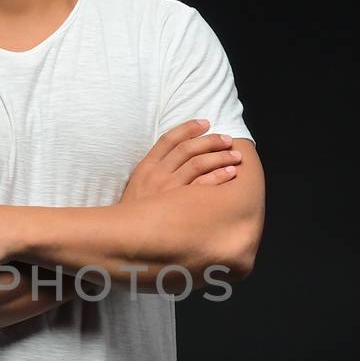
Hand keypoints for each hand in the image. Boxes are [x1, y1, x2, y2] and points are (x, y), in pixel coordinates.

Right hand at [119, 119, 241, 204]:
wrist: (124, 237)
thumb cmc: (135, 211)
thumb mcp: (138, 185)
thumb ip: (155, 169)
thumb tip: (178, 155)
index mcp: (146, 166)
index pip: (169, 139)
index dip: (188, 128)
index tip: (205, 123)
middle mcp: (157, 175)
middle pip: (187, 149)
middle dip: (210, 141)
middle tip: (228, 140)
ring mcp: (168, 190)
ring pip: (197, 164)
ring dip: (219, 157)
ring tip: (235, 156)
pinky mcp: (178, 206)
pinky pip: (202, 187)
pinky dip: (218, 177)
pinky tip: (230, 173)